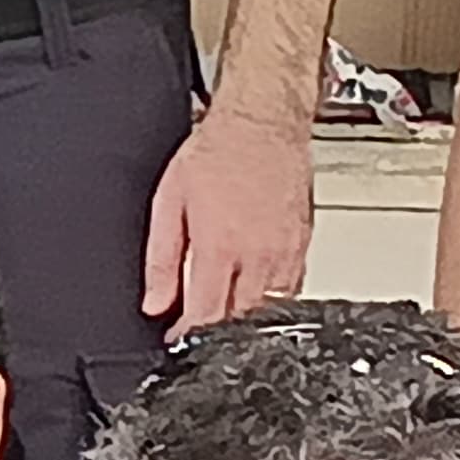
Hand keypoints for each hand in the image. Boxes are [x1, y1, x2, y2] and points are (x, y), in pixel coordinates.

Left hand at [146, 104, 316, 328]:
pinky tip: (255, 292)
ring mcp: (287, 250)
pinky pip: (293, 288)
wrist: (263, 121)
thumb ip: (161, 259)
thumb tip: (155, 302)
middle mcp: (259, 254)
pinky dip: (273, 300)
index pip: (207, 315)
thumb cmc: (217, 151)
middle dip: (217, 329)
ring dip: (246, 317)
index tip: (177, 338)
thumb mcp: (169, 202)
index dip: (189, 335)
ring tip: (224, 310)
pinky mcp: (304, 242)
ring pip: (270, 309)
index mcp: (221, 246)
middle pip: (241, 319)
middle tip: (197, 324)